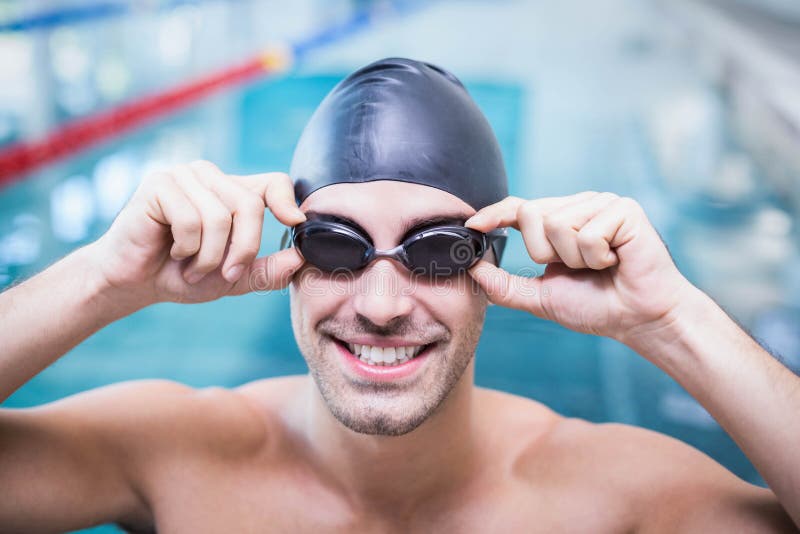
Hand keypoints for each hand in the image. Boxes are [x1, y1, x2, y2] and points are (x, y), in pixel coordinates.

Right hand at [90, 160, 305, 307]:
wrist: (132, 283)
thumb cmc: (181, 275)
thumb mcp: (233, 278)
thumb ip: (266, 271)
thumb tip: (299, 261)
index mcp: (232, 191)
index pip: (274, 182)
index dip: (287, 201)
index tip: (295, 224)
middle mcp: (210, 177)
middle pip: (250, 205)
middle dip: (244, 249)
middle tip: (225, 274)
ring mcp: (183, 176)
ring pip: (221, 216)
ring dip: (209, 256)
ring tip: (191, 266)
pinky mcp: (158, 184)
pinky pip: (191, 219)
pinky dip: (186, 248)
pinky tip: (171, 252)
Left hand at [465, 192, 693, 341]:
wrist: (639, 319)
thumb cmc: (596, 306)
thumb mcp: (540, 296)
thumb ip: (504, 285)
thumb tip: (472, 269)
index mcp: (560, 220)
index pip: (520, 208)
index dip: (495, 214)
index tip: (473, 225)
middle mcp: (579, 205)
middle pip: (531, 214)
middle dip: (544, 252)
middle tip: (575, 268)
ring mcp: (602, 204)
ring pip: (557, 223)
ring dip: (574, 259)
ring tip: (599, 266)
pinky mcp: (624, 210)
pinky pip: (587, 233)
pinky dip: (596, 258)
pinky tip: (615, 261)